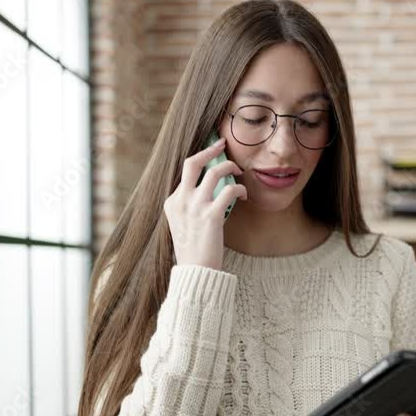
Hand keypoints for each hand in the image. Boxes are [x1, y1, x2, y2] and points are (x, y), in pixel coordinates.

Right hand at [163, 136, 246, 269]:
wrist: (195, 272)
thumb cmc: (193, 251)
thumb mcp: (182, 225)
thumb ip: (189, 207)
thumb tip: (208, 192)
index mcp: (172, 202)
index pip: (186, 172)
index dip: (202, 160)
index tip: (214, 154)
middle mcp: (180, 200)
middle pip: (192, 162)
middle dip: (210, 149)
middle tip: (223, 144)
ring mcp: (194, 207)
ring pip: (215, 172)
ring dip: (230, 167)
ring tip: (239, 171)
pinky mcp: (211, 216)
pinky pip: (229, 190)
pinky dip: (239, 189)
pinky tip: (243, 195)